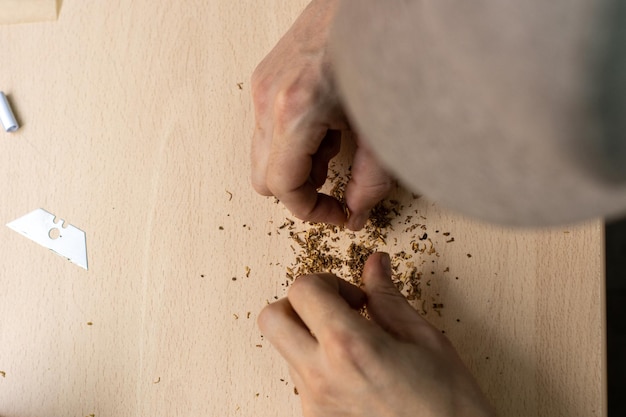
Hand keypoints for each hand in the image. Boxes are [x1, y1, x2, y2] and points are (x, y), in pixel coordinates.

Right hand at [250, 0, 391, 229]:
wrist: (375, 1)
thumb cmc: (382, 49)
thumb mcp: (383, 128)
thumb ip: (370, 182)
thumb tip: (357, 213)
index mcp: (294, 112)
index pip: (283, 186)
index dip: (311, 211)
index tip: (336, 215)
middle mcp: (268, 98)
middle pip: (263, 177)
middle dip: (299, 192)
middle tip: (334, 192)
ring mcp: (263, 84)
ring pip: (263, 154)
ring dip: (297, 166)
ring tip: (336, 151)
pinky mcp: (268, 74)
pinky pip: (266, 126)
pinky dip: (293, 141)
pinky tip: (327, 128)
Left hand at [258, 252, 495, 416]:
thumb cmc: (448, 404)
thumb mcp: (423, 338)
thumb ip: (387, 298)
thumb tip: (375, 265)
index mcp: (349, 346)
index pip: (301, 289)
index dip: (327, 281)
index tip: (353, 295)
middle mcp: (321, 376)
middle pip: (272, 318)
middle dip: (299, 304)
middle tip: (334, 309)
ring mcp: (314, 403)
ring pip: (285, 349)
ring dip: (308, 334)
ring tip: (352, 344)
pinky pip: (300, 379)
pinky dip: (317, 364)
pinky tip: (353, 370)